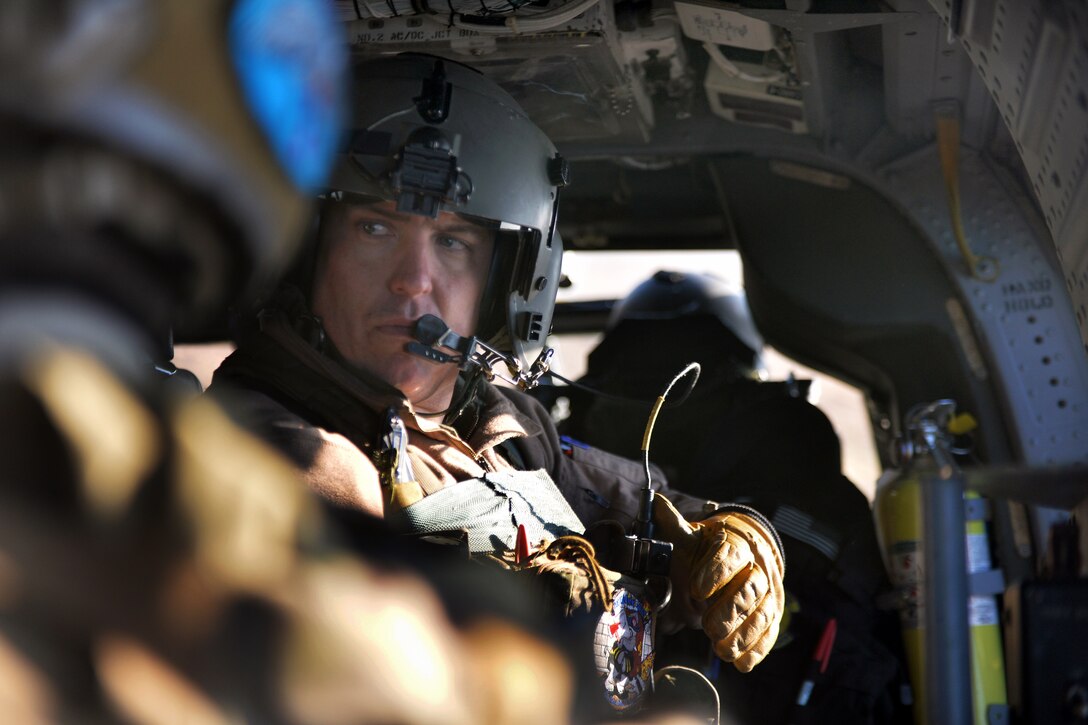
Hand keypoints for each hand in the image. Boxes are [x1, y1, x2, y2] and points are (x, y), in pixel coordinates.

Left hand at [653, 495, 784, 671]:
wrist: (746, 553)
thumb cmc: (712, 549)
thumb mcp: (693, 536)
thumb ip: (674, 525)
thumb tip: (655, 501)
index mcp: (736, 545)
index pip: (729, 555)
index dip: (714, 572)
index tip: (696, 588)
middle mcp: (757, 567)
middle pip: (750, 588)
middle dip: (730, 609)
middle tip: (708, 627)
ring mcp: (768, 592)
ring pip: (762, 612)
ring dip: (743, 633)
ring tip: (721, 649)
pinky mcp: (772, 614)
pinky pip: (770, 632)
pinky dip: (757, 649)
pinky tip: (742, 663)